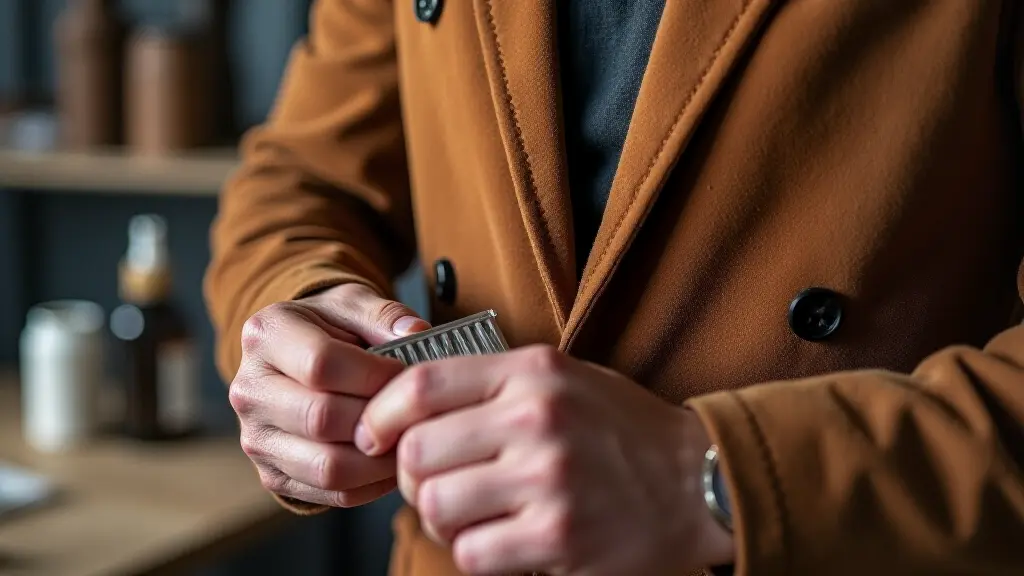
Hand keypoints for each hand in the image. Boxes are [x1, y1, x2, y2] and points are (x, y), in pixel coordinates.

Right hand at [229, 283, 429, 507]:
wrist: (298, 358)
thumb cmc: (332, 327)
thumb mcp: (354, 304)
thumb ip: (384, 314)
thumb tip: (417, 332)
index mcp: (266, 335)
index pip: (321, 365)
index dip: (375, 375)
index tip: (408, 375)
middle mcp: (248, 389)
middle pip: (321, 419)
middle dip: (379, 418)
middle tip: (415, 413)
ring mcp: (255, 437)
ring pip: (327, 467)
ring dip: (380, 460)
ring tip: (410, 439)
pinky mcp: (272, 474)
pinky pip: (331, 493)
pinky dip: (372, 484)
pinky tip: (393, 460)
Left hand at [356, 345, 734, 574]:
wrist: (698, 482)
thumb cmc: (622, 431)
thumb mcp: (564, 379)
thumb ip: (493, 384)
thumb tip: (406, 408)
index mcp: (533, 371)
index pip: (422, 383)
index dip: (381, 414)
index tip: (374, 436)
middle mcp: (536, 418)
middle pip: (417, 453)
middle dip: (412, 478)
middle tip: (436, 485)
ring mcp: (548, 479)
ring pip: (436, 507)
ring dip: (444, 520)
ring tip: (475, 515)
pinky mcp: (557, 537)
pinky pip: (473, 553)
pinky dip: (476, 553)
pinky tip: (504, 541)